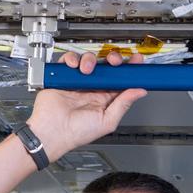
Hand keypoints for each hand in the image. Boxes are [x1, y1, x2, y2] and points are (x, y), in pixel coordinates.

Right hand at [26, 50, 146, 159]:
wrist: (53, 131)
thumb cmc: (77, 133)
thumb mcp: (107, 121)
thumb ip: (123, 104)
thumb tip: (139, 92)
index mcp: (105, 99)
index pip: (121, 81)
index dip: (129, 70)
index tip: (136, 62)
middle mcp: (93, 89)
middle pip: (106, 67)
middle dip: (112, 59)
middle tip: (114, 62)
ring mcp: (79, 82)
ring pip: (89, 60)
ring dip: (90, 61)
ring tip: (87, 71)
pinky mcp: (64, 77)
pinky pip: (69, 61)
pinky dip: (72, 59)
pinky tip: (74, 67)